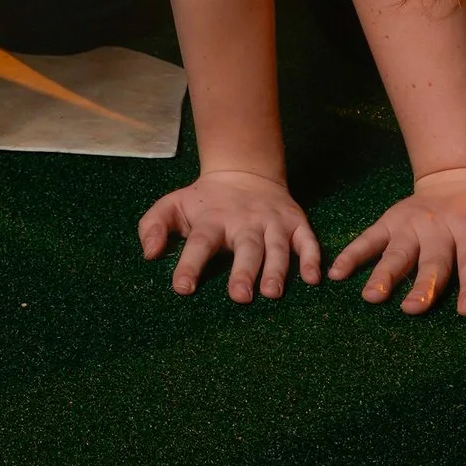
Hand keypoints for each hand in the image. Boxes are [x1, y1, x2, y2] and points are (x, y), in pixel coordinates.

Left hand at [140, 169, 322, 302]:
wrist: (245, 169)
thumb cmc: (205, 200)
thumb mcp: (173, 205)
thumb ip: (154, 225)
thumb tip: (149, 253)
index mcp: (212, 219)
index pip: (199, 242)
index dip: (190, 264)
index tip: (182, 288)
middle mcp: (244, 221)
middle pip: (246, 247)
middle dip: (243, 271)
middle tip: (239, 296)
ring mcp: (272, 222)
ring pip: (277, 247)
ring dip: (277, 270)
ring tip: (272, 292)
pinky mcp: (295, 223)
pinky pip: (308, 241)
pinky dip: (313, 258)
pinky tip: (315, 278)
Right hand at [333, 165, 465, 316]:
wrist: (462, 174)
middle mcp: (440, 226)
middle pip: (432, 260)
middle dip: (423, 285)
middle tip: (413, 309)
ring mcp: (412, 224)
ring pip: (398, 251)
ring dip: (385, 274)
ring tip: (372, 297)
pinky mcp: (391, 221)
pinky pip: (370, 237)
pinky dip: (353, 253)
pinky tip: (338, 273)